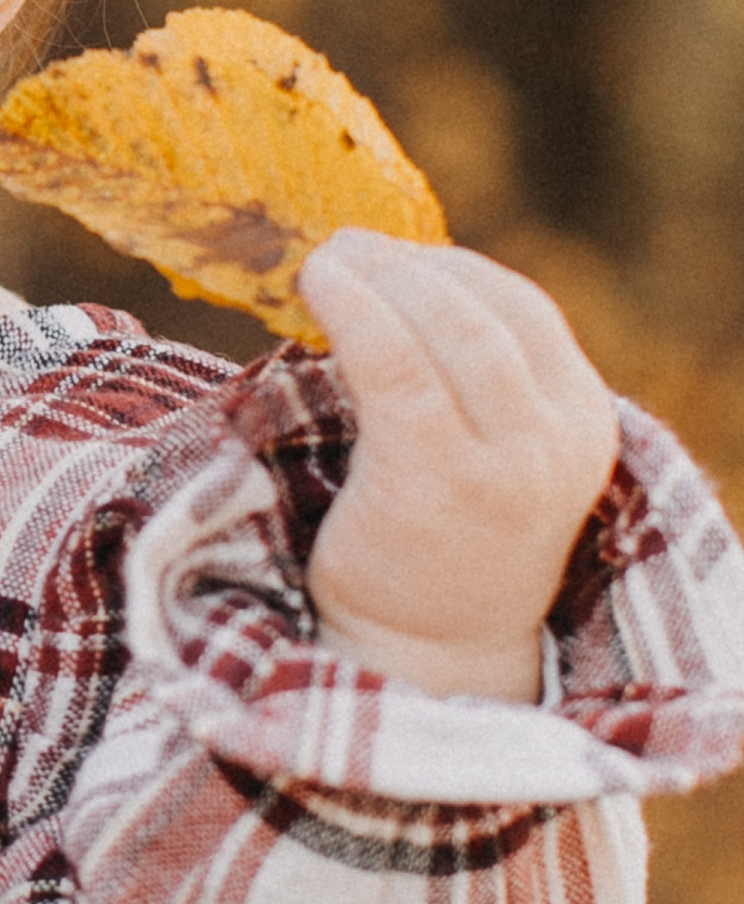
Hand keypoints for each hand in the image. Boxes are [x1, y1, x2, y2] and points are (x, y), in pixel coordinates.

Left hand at [299, 228, 617, 699]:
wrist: (429, 655)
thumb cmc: (441, 545)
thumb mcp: (491, 454)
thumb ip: (474, 382)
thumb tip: (393, 275)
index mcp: (583, 423)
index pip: (525, 310)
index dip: (451, 267)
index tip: (387, 257)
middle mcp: (558, 441)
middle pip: (486, 311)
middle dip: (408, 265)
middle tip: (344, 248)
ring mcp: (503, 464)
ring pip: (447, 329)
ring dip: (380, 280)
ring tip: (325, 263)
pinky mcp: (435, 481)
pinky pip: (395, 369)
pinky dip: (355, 314)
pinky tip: (319, 291)